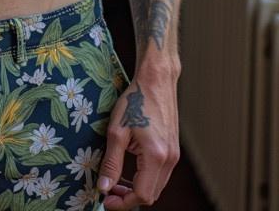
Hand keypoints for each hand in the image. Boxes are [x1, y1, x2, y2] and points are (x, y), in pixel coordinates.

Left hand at [97, 73, 179, 207]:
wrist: (156, 81)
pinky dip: (146, 178)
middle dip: (129, 198)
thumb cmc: (135, 101)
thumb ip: (111, 162)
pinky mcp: (174, 149)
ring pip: (157, 186)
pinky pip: (161, 174)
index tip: (106, 200)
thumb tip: (104, 187)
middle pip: (151, 195)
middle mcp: (170, 160)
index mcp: (156, 157)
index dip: (123, 203)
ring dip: (138, 189)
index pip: (142, 195)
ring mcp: (174, 155)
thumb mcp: (117, 131)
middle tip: (109, 191)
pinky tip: (131, 169)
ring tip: (117, 181)